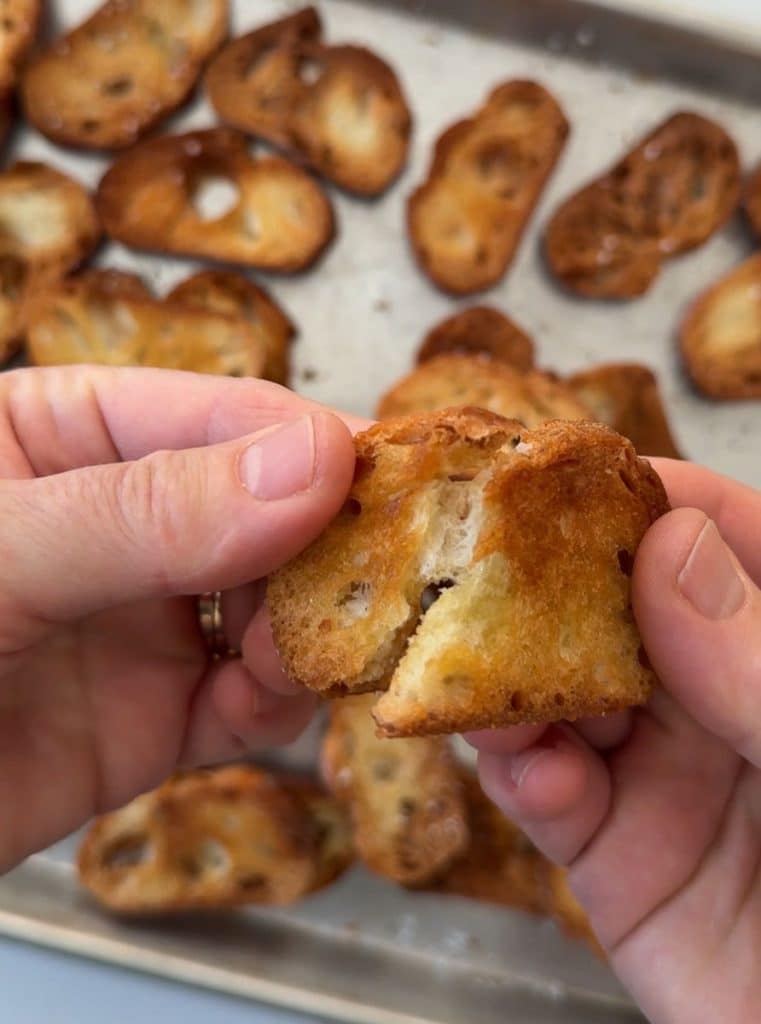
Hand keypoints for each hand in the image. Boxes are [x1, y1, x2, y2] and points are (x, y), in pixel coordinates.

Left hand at [0, 365, 360, 872]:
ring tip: (331, 644)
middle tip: (395, 566)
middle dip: (330, 539)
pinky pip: (249, 700)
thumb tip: (314, 458)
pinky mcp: (155, 720)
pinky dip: (281, 700)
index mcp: (73, 437)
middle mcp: (123, 523)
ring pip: (274, 606)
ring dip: (315, 623)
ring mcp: (143, 622)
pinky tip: (276, 700)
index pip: (222, 415)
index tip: (384, 474)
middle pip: (268, 510)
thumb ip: (149, 510)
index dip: (310, 440)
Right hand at [469, 459, 759, 1023]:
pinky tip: (517, 762)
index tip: (564, 469)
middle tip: (473, 551)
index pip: (718, 540)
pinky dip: (518, 773)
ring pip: (565, 696)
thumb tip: (670, 547)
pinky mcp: (615, 857)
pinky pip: (550, 798)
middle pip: (614, 608)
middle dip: (544, 580)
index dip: (644, 496)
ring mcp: (664, 774)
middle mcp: (720, 696)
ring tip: (472, 666)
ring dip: (511, 678)